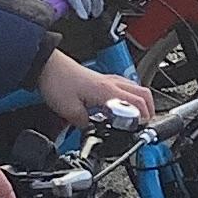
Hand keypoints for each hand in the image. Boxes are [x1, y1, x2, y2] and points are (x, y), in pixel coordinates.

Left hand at [37, 50, 153, 129]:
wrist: (47, 66)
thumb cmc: (57, 82)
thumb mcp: (70, 112)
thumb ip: (85, 124)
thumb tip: (93, 132)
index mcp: (108, 92)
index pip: (138, 104)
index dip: (144, 120)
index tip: (140, 131)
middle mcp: (112, 83)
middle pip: (144, 95)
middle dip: (150, 112)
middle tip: (145, 125)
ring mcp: (108, 79)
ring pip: (137, 88)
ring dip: (142, 103)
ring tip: (137, 117)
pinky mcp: (102, 78)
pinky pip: (125, 86)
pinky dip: (130, 96)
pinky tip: (122, 104)